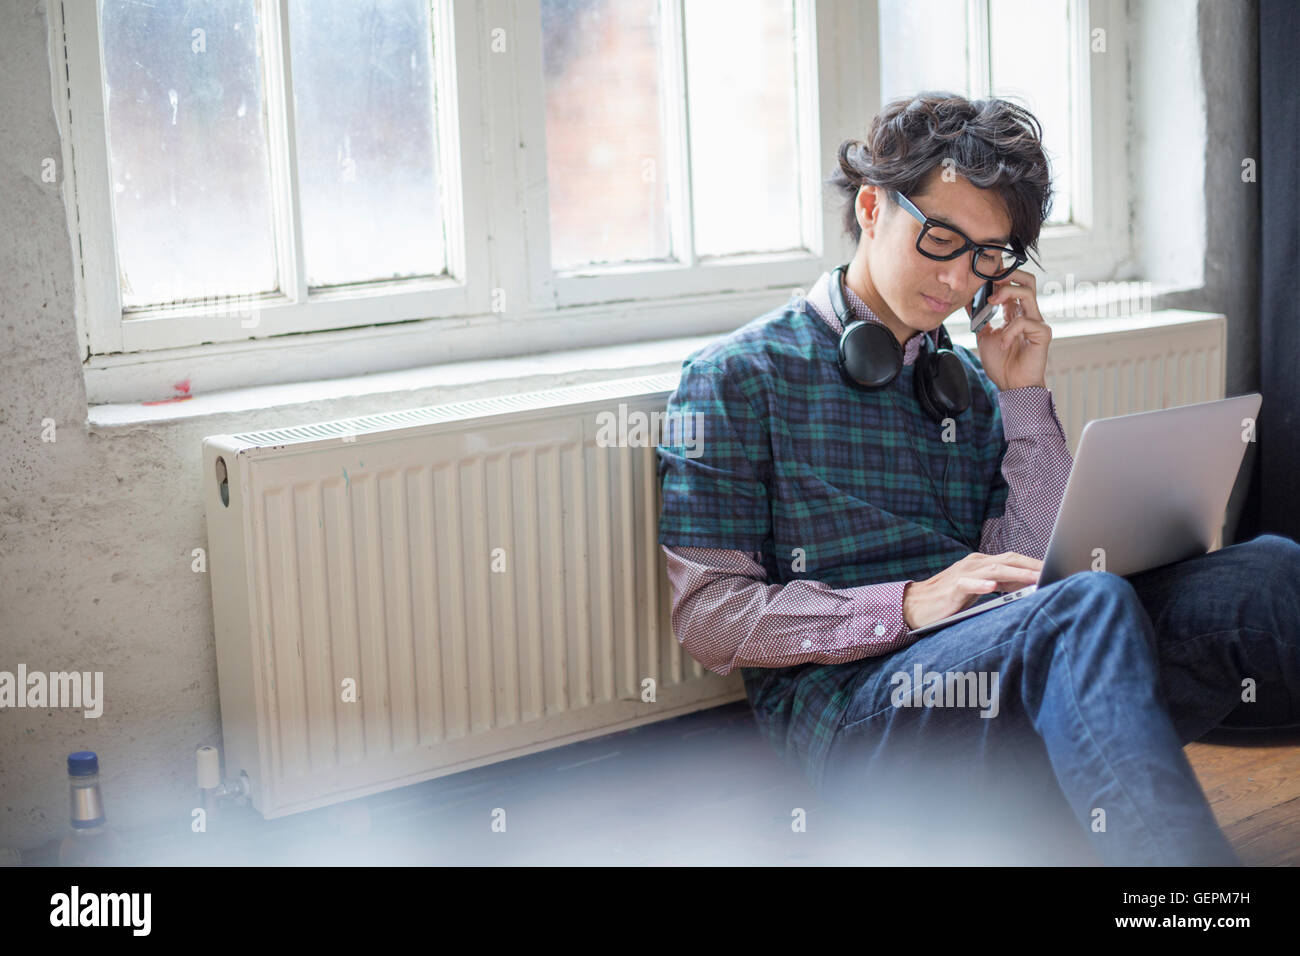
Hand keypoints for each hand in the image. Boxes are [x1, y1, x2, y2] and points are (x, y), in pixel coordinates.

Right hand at [902, 551, 1043, 629]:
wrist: (916, 605)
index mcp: (982, 563)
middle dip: (1032, 566)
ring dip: (1016, 574)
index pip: (1013, 560)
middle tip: (1054, 572)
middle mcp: (974, 563)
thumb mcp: (979, 590)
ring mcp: (963, 573)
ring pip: (994, 570)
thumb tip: (1028, 587)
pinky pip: (968, 583)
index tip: (1056, 570)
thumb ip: (1000, 585)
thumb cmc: (949, 599)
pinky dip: (981, 584)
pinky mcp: (952, 587)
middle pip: (1008, 560)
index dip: (1035, 564)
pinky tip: (992, 587)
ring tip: (1034, 578)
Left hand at [967, 268, 1050, 390]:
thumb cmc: (1001, 363)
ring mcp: (1037, 322)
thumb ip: (978, 318)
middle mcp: (1028, 313)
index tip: (982, 277)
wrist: (1012, 385)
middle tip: (991, 282)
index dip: (1000, 276)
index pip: (1013, 284)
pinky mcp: (1042, 334)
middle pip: (1027, 280)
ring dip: (1006, 293)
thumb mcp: (983, 335)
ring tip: (991, 304)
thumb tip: (967, 300)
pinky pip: (1025, 322)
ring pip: (1027, 292)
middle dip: (1009, 274)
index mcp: (1015, 312)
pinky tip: (1003, 344)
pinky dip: (1009, 331)